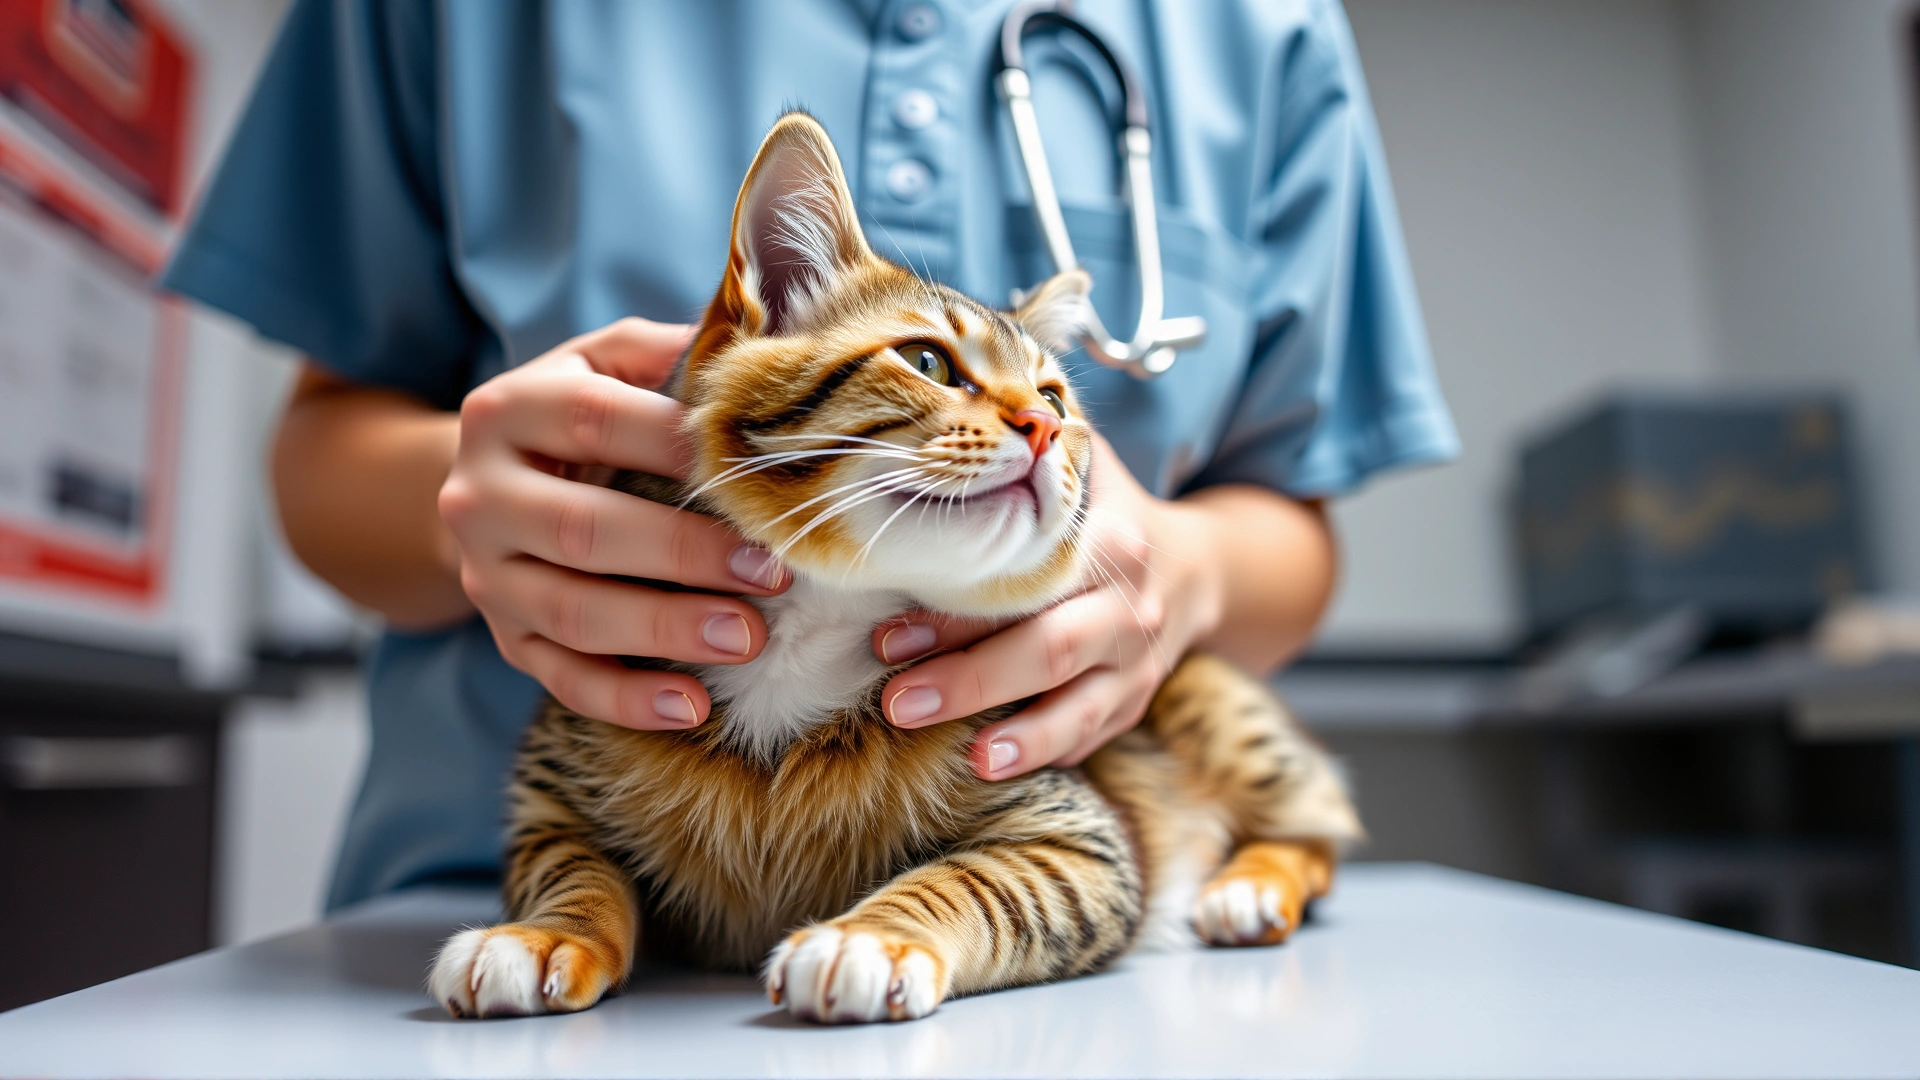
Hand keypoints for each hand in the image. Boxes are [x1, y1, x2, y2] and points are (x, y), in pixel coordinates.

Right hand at [438, 318, 791, 729]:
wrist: (487, 487)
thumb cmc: (581, 419)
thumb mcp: (607, 365)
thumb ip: (670, 354)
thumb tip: (764, 353)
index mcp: (510, 409)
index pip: (594, 420)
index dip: (676, 444)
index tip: (758, 473)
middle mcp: (481, 494)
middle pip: (585, 529)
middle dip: (684, 554)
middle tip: (772, 572)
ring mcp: (487, 574)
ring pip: (573, 612)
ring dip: (665, 628)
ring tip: (748, 637)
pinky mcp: (505, 637)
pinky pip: (563, 678)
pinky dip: (628, 699)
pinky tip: (693, 707)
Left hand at [869, 437, 1226, 779]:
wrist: (1198, 569)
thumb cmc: (1108, 510)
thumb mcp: (1084, 465)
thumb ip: (1030, 446)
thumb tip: (939, 412)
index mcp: (1111, 544)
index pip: (1030, 582)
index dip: (959, 611)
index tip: (887, 635)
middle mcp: (1130, 609)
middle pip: (1051, 650)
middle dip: (972, 680)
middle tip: (898, 702)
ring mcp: (1138, 666)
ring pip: (1081, 711)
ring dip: (1024, 740)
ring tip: (972, 760)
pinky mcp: (1134, 705)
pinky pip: (1093, 738)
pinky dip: (1049, 755)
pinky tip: (998, 767)